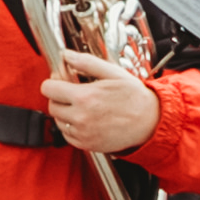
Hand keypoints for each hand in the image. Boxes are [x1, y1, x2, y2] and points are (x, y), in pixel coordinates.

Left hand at [42, 48, 162, 155]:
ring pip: (57, 121)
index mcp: (85, 97)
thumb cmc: (135, 97)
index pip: (48, 88)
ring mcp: (82, 133)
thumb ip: (87, 62)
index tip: (61, 81)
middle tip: (74, 93)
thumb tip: (67, 55)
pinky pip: (67, 135)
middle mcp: (80, 117)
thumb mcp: (114, 73)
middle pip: (51, 105)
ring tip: (83, 107)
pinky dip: (72, 127)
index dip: (54, 82)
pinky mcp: (86, 144)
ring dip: (64, 112)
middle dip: (59, 97)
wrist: (151, 122)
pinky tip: (86, 119)